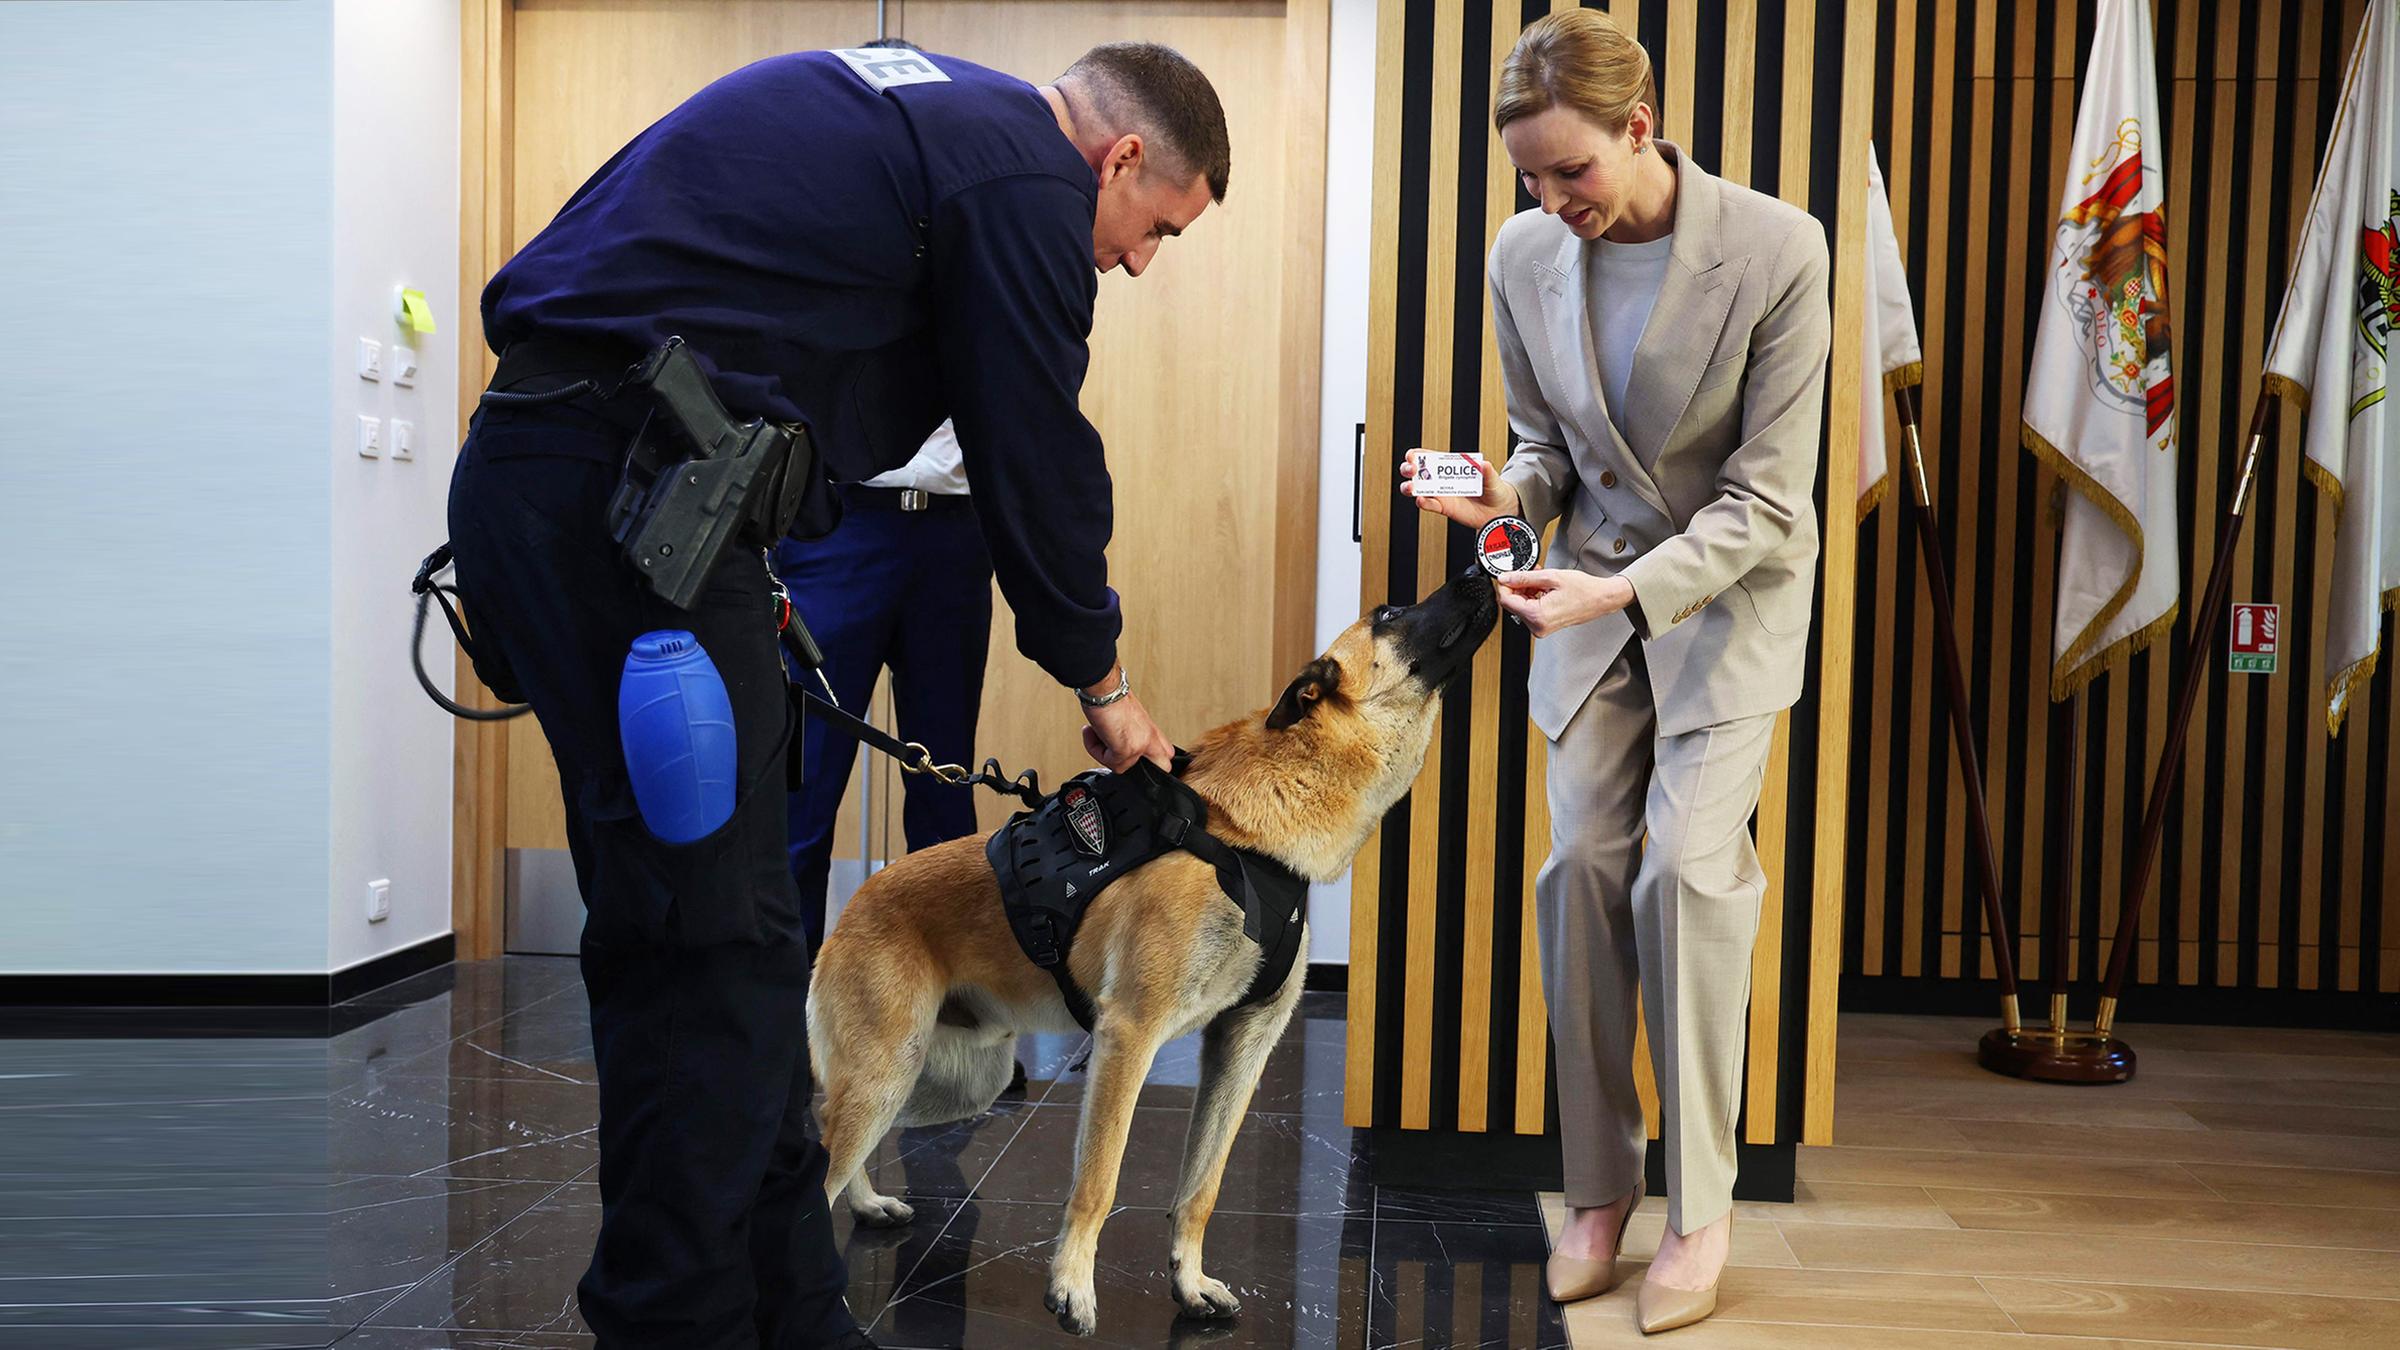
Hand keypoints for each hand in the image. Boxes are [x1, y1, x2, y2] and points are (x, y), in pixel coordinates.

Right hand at [1080, 682, 1172, 771]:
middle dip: (1139, 764)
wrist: (1104, 688)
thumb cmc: (1111, 694)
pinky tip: (1091, 732)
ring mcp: (1140, 745)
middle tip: (1115, 750)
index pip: (1166, 752)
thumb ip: (1130, 731)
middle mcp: (1149, 738)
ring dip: (1104, 753)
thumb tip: (1115, 739)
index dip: (1153, 757)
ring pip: (1123, 766)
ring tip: (1096, 733)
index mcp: (1150, 729)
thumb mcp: (1127, 715)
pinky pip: (1109, 762)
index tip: (1132, 752)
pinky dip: (1095, 749)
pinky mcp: (1125, 750)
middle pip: (1163, 766)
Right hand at [1398, 449, 1521, 530]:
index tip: (1413, 455)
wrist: (1497, 511)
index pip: (1428, 457)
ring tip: (1411, 487)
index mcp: (1449, 467)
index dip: (1417, 455)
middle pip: (1417, 472)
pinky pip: (1429, 505)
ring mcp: (1441, 494)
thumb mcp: (1493, 478)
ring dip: (1409, 487)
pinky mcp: (1443, 508)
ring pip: (1417, 489)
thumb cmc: (1493, 490)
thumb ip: (1488, 472)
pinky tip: (1422, 500)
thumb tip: (1484, 464)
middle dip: (1408, 468)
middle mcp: (1441, 480)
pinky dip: (1423, 503)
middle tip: (1412, 469)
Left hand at [1493, 569, 1635, 637]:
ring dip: (1526, 591)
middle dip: (1517, 587)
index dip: (1504, 585)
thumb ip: (1524, 577)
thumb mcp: (1550, 577)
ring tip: (1540, 579)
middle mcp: (1537, 626)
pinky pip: (1530, 611)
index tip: (1506, 574)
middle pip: (1513, 604)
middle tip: (1528, 573)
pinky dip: (1532, 597)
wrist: (1601, 599)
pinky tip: (1542, 588)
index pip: (1506, 600)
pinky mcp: (1545, 626)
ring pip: (1521, 606)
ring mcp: (1541, 628)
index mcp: (1537, 616)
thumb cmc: (1584, 590)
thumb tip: (1506, 578)